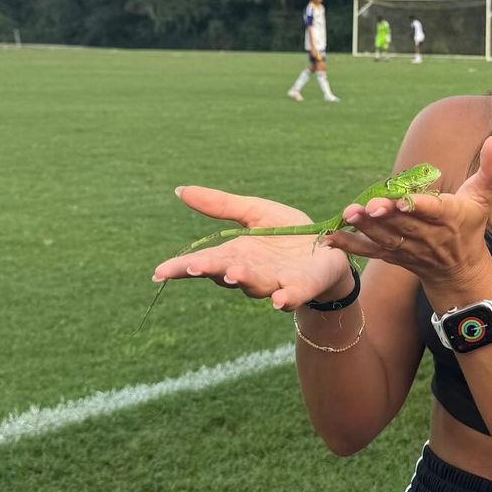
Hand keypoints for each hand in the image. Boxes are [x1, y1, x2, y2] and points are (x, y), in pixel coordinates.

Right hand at [151, 187, 351, 310]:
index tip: (160, 272)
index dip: (181, 268)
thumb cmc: (289, 234)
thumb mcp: (255, 212)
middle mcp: (251, 273)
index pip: (203, 262)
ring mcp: (275, 282)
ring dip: (244, 280)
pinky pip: (292, 296)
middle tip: (194, 267)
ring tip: (234, 273)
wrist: (331, 250)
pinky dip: (285, 299)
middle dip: (211, 271)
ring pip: (256, 285)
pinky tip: (278, 300)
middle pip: (225, 274)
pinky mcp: (303, 287)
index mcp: (235, 254)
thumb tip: (179, 191)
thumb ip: (221, 206)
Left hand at [321, 133, 491, 294]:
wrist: (459, 269)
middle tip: (367, 205)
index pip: (433, 210)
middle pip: (405, 224)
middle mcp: (429, 235)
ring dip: (366, 227)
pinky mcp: (394, 256)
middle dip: (385, 215)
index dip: (418, 206)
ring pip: (386, 238)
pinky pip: (372, 252)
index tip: (402, 199)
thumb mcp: (485, 195)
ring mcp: (410, 248)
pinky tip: (332, 237)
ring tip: (349, 214)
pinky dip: (352, 245)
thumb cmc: (471, 224)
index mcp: (450, 217)